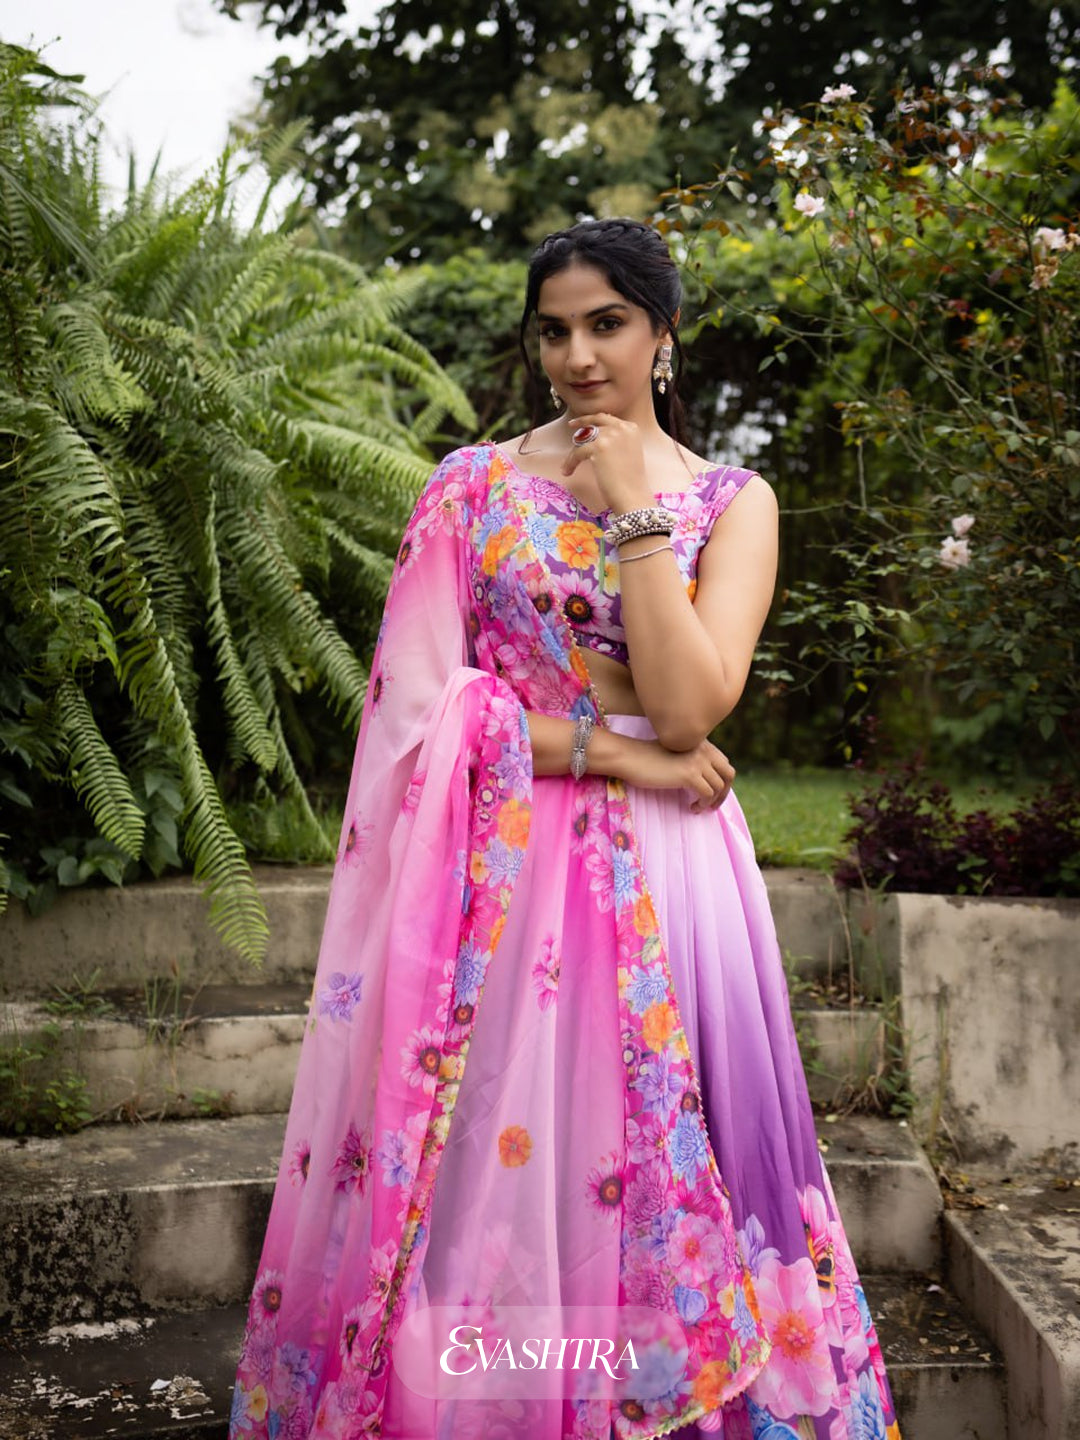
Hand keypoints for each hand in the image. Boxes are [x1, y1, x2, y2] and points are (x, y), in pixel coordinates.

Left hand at [561, 413, 651, 513]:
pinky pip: (577, 452)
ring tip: (568, 466)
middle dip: (582, 420)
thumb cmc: (630, 482)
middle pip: (596, 420)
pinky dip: (570, 463)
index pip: (608, 419)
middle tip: (571, 424)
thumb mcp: (628, 452)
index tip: (584, 423)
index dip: (594, 420)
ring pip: (583, 439)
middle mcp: (622, 428)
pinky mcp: (598, 446)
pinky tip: (568, 472)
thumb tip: (595, 435)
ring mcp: (610, 435)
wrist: (633, 495)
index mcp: (631, 428)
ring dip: (573, 453)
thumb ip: (616, 441)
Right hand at [616, 734, 735, 810]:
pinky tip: (691, 807)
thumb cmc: (646, 758)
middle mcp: (704, 749)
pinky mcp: (690, 774)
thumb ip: (691, 760)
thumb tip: (705, 780)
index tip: (711, 794)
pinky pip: (707, 794)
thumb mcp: (675, 754)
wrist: (630, 757)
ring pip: (719, 787)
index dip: (721, 780)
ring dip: (711, 802)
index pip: (724, 762)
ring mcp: (698, 760)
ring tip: (697, 807)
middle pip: (729, 773)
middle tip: (713, 805)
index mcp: (701, 742)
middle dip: (724, 792)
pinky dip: (702, 804)